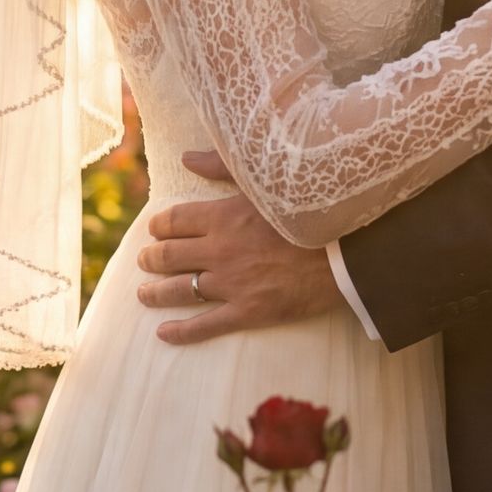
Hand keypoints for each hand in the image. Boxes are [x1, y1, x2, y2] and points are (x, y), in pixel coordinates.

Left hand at [133, 154, 342, 344]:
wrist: (347, 250)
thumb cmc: (308, 209)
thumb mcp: (265, 181)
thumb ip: (223, 167)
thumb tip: (186, 158)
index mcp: (222, 216)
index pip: (173, 221)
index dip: (158, 227)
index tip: (154, 230)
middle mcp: (220, 250)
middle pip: (169, 256)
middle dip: (150, 258)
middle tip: (144, 261)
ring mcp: (233, 283)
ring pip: (180, 290)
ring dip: (155, 292)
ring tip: (144, 293)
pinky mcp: (250, 311)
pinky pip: (206, 325)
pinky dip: (181, 331)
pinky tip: (164, 333)